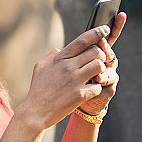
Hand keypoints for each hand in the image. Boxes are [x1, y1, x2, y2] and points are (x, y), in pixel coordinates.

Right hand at [17, 12, 125, 129]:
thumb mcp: (40, 67)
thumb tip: (60, 50)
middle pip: (95, 52)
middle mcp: (68, 67)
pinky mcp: (80, 95)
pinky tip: (90, 90)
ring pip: (99, 66)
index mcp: (60, 59)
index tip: (105, 29)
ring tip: (95, 75)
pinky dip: (96, 87)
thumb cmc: (38, 89)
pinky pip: (98, 86)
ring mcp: (75, 81)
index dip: (96, 33)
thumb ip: (52, 56)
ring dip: (101, 70)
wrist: (36, 111)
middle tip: (99, 61)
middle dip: (100, 55)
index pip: (82, 40)